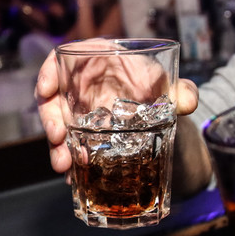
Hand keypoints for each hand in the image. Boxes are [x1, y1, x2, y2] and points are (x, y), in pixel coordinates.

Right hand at [34, 39, 198, 172]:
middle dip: (50, 119)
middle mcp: (82, 85)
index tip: (46, 90)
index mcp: (98, 61)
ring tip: (64, 166)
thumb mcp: (170, 87)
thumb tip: (188, 101)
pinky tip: (73, 178)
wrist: (162, 113)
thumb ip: (180, 90)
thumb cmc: (159, 87)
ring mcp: (79, 111)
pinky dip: (69, 161)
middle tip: (57, 138)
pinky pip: (69, 146)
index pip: (65, 58)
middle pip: (54, 97)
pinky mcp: (82, 134)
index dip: (49, 72)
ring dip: (56, 146)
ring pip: (57, 125)